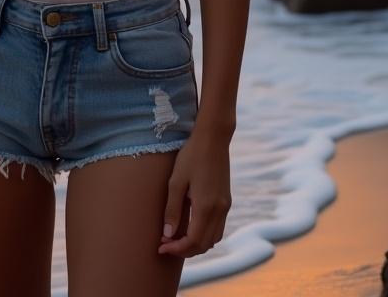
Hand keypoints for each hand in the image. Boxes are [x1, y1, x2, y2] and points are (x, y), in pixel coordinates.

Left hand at [157, 129, 231, 257]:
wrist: (213, 138)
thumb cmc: (191, 156)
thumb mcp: (176, 181)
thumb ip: (172, 210)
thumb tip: (167, 234)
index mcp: (205, 207)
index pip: (192, 241)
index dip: (176, 249)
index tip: (161, 246)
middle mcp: (219, 211)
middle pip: (204, 245)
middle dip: (185, 250)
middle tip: (166, 245)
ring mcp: (225, 206)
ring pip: (214, 239)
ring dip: (196, 244)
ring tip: (177, 239)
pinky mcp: (227, 201)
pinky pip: (218, 228)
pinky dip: (205, 235)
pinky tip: (192, 227)